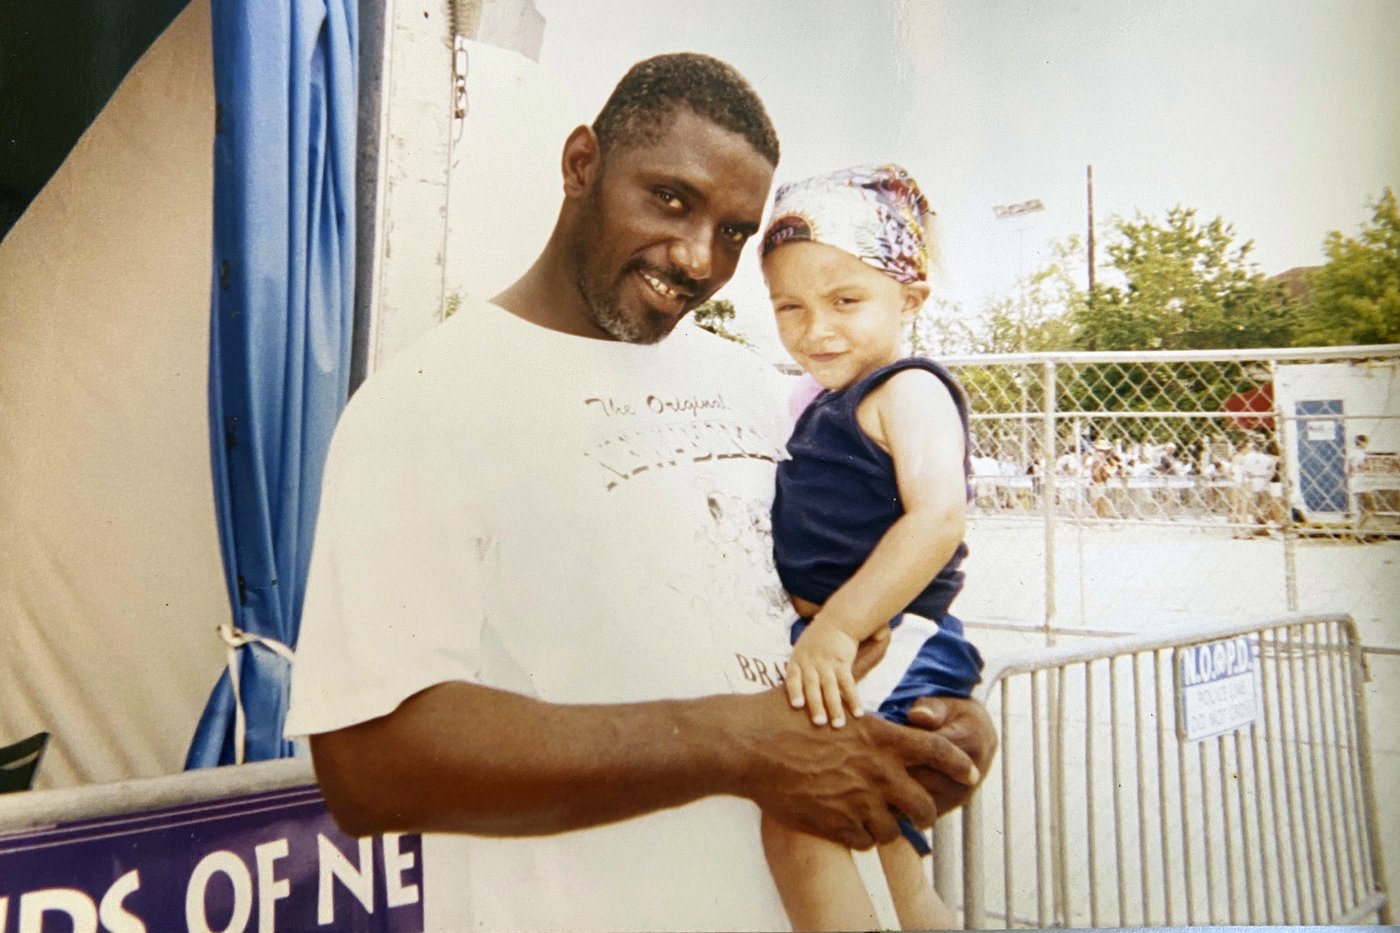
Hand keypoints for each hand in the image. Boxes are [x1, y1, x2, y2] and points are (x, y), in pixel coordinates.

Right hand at [718, 689, 981, 849]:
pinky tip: (854, 825)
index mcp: (879, 738)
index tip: (970, 772)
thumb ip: (863, 664)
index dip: (959, 764)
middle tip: (923, 812)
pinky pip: (865, 842)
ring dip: (892, 826)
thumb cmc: (785, 712)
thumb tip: (882, 632)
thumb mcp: (828, 684)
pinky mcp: (835, 825)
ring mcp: (856, 802)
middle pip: (925, 804)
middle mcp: (875, 773)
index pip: (937, 752)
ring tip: (883, 820)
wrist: (749, 746)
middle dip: (928, 810)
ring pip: (896, 831)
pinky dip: (864, 837)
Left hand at [785, 623, 860, 726]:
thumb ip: (798, 670)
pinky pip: (848, 683)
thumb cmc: (817, 640)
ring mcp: (827, 663)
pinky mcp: (843, 663)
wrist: (838, 621)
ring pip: (831, 688)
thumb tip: (793, 697)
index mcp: (797, 660)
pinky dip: (853, 699)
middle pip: (812, 686)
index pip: (792, 677)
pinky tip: (857, 712)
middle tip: (819, 723)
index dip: (794, 691)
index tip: (797, 705)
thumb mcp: (802, 650)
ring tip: (838, 725)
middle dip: (816, 706)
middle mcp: (811, 662)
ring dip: (835, 708)